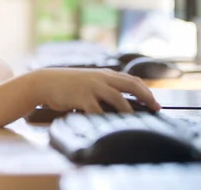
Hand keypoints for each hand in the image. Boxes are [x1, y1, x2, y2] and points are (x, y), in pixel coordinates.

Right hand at [32, 68, 160, 112]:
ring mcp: (92, 87)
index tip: (155, 102)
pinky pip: (98, 110)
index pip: (131, 79)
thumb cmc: (66, 85)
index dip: (145, 90)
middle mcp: (101, 78)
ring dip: (130, 109)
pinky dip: (107, 118)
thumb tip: (120, 104)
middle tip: (155, 108)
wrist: (45, 82)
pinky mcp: (82, 97)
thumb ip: (102, 88)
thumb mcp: (88, 82)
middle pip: (130, 84)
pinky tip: (112, 126)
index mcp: (104, 74)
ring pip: (118, 97)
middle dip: (146, 96)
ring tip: (137, 120)